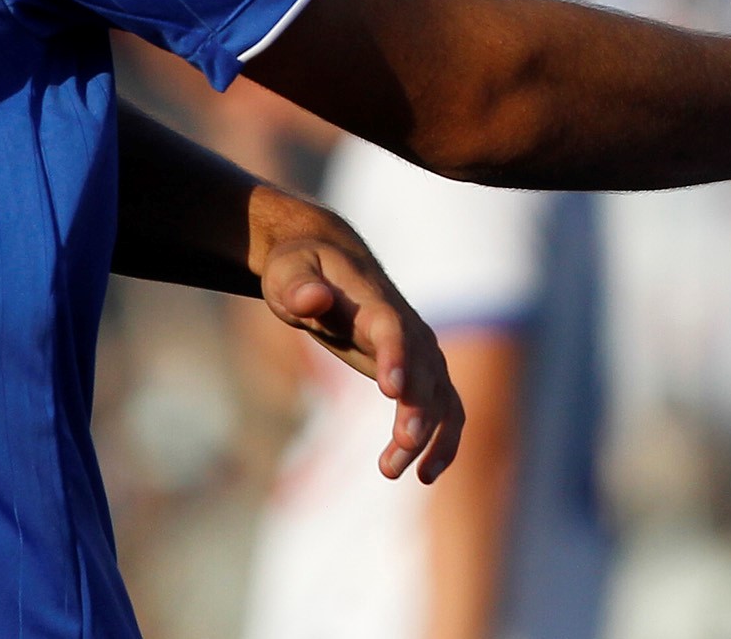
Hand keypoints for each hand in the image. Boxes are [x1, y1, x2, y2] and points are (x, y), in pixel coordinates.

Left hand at [248, 187, 464, 484]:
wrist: (331, 257)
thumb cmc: (301, 266)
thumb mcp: (285, 272)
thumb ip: (297, 287)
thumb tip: (311, 300)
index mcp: (375, 304)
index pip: (392, 331)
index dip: (397, 359)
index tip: (393, 393)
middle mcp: (408, 328)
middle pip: (423, 373)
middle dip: (417, 414)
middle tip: (397, 455)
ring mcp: (419, 350)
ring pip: (440, 396)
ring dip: (429, 436)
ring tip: (395, 472)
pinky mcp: (419, 370)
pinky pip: (445, 407)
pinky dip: (444, 439)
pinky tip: (424, 474)